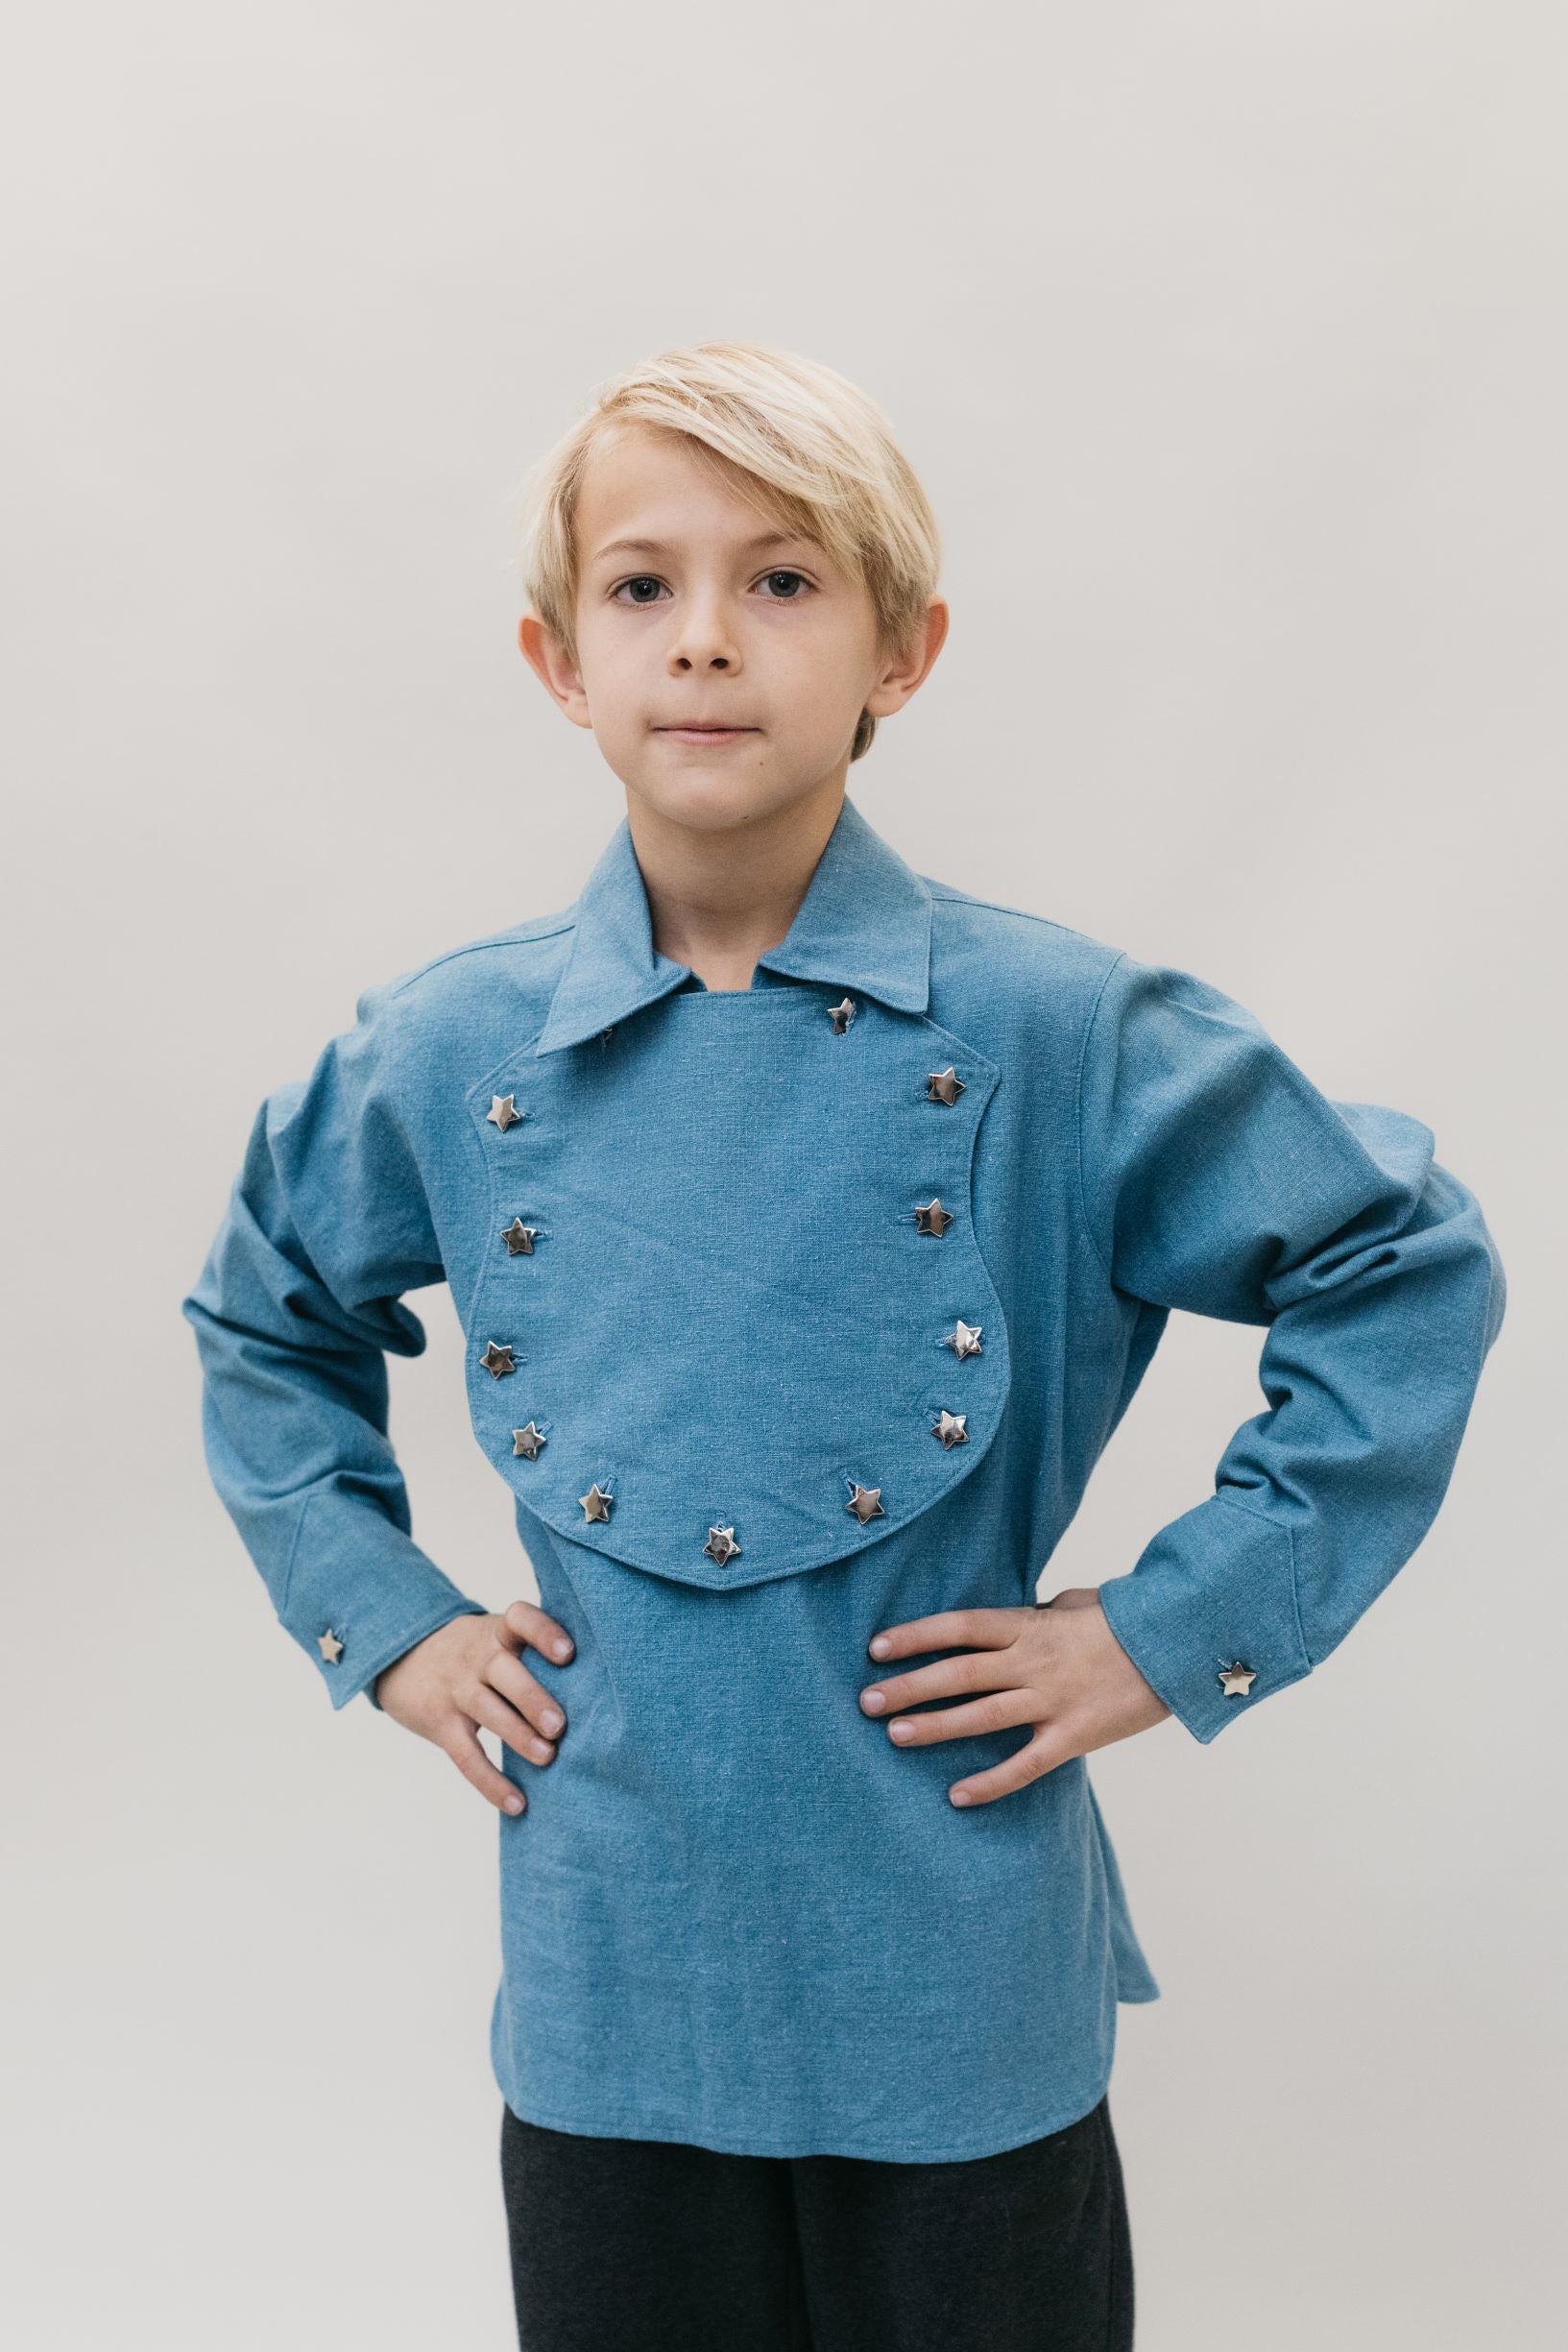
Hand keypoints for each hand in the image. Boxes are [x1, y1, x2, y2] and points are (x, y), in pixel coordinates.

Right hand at [373, 1601, 575, 1815]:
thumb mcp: (497, 1636)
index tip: (568, 1653)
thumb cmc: (476, 1652)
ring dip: (518, 1736)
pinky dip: (491, 1783)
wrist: (404, 1657)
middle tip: (560, 1726)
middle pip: (505, 1672)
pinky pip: (466, 1756)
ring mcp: (456, 1689)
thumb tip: (600, 1687)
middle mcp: (477, 1656)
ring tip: (547, 1757)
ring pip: (487, 1711)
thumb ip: (535, 1651)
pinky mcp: (440, 1724)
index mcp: (498, 1631)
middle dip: (533, 1698)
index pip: (520, 1618)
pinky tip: (517, 1803)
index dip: (543, 1633)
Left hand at [859, 1587, 1170, 1806]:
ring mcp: (1052, 1699)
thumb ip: (1039, 1612)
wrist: (1177, 1645)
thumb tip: (1021, 1613)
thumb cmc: (1123, 1620)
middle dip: (910, 1686)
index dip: (915, 1636)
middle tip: (867, 1701)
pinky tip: (957, 1796)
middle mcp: (1032, 1661)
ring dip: (935, 1727)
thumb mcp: (1075, 1603)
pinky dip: (991, 1782)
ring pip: (982, 1715)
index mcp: (1028, 1624)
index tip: (875, 1648)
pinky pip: (1025, 1764)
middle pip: (958, 1673)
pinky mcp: (1074, 1736)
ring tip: (895, 1736)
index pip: (959, 1626)